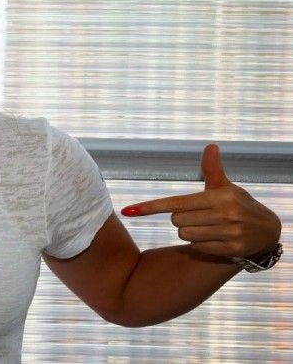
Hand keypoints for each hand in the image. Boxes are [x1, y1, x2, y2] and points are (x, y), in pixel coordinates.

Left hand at [120, 144, 281, 258]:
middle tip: (200, 215)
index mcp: (218, 196)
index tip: (128, 211)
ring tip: (208, 227)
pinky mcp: (231, 250)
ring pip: (184, 235)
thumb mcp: (226, 187)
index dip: (151, 207)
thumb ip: (213, 170)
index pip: (176, 203)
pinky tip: (215, 238)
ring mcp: (228, 233)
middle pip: (177, 221)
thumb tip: (210, 146)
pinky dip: (201, 244)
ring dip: (190, 232)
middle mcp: (224, 214)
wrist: (268, 231)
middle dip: (182, 219)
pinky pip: (197, 248)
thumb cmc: (239, 204)